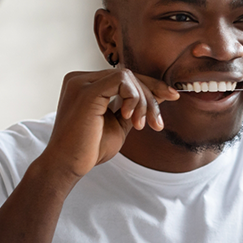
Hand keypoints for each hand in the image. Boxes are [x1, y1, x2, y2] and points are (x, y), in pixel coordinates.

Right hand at [41, 68, 179, 182]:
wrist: (69, 166)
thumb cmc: (91, 149)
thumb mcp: (120, 125)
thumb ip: (135, 108)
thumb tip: (159, 95)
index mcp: (88, 85)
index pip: (125, 78)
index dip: (152, 86)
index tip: (173, 96)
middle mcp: (82, 79)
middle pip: (129, 75)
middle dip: (151, 97)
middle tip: (158, 123)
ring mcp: (82, 82)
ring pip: (128, 76)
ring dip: (144, 101)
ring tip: (142, 125)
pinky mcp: (86, 91)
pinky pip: (121, 81)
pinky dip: (133, 98)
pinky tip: (131, 118)